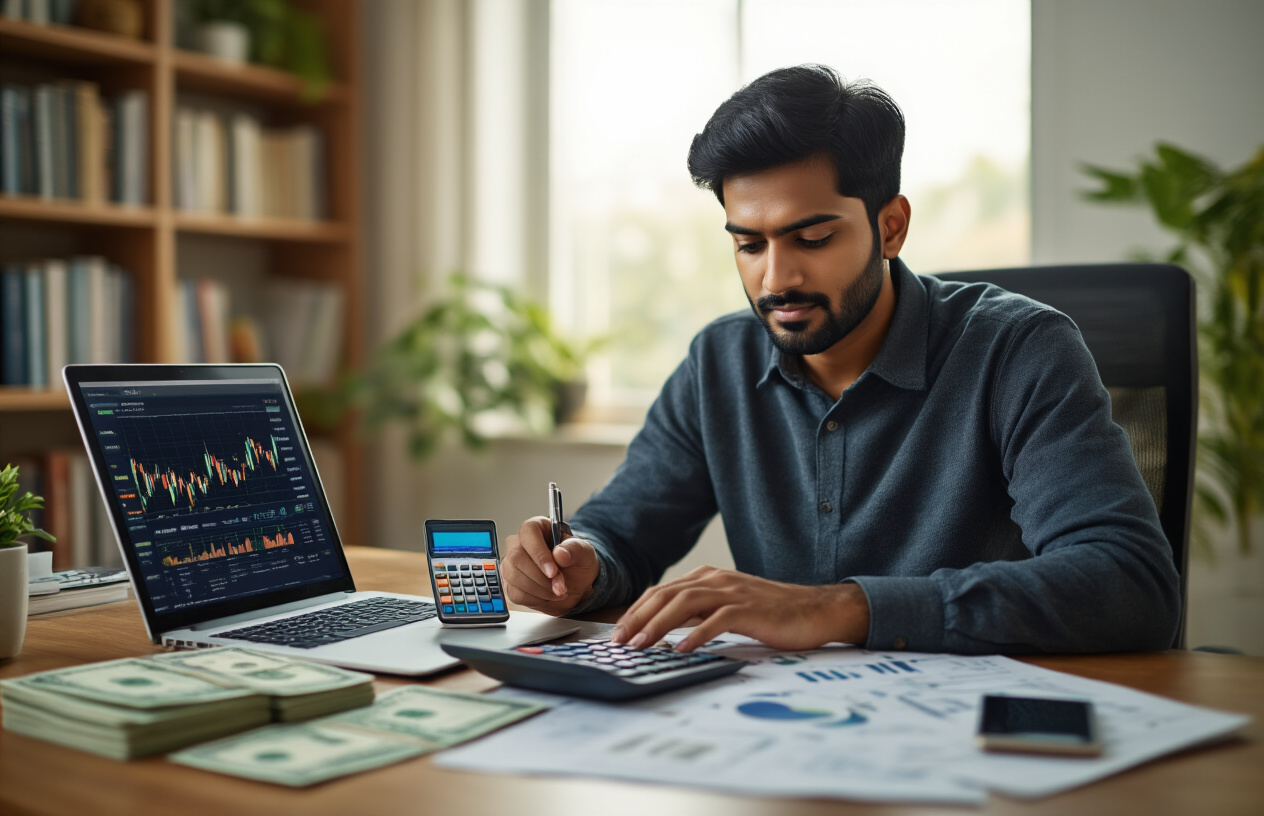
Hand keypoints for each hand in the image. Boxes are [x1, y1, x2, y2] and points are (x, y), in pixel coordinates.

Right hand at [502, 516, 599, 615]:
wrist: (575, 585)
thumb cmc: (577, 563)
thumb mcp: (585, 553)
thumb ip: (575, 549)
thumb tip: (559, 554)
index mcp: (537, 527)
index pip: (528, 532)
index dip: (538, 553)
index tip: (553, 572)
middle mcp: (519, 543)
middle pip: (516, 557)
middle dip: (541, 577)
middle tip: (561, 587)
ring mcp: (511, 564)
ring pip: (513, 576)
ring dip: (540, 590)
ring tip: (558, 591)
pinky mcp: (510, 584)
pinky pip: (515, 593)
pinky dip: (536, 599)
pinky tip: (548, 595)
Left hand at [608, 566, 870, 651]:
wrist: (815, 610)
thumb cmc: (771, 614)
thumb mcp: (729, 607)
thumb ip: (701, 612)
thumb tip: (668, 631)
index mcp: (709, 578)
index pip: (662, 591)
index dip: (637, 610)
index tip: (619, 632)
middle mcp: (717, 580)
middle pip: (667, 595)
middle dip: (638, 618)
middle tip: (620, 642)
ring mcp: (733, 593)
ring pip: (685, 604)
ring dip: (658, 625)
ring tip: (641, 645)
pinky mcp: (750, 610)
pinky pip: (717, 620)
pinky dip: (696, 634)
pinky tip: (682, 649)